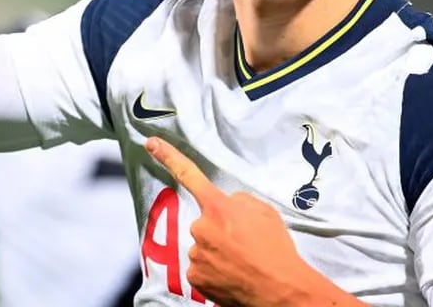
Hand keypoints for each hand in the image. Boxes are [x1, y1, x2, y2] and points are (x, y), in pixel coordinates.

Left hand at [146, 137, 356, 306]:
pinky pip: (200, 268)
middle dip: (220, 230)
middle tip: (244, 244)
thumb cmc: (276, 250)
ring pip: (202, 247)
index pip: (189, 175)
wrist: (281, 289)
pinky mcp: (194, 277)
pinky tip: (232, 275)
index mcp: (219, 207)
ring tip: (243, 262)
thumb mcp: (264, 212)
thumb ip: (239, 200)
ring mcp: (196, 253)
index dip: (168, 156)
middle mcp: (202, 228)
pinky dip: (213, 271)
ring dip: (218, 253)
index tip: (151, 143)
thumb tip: (227, 205)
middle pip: (205, 223)